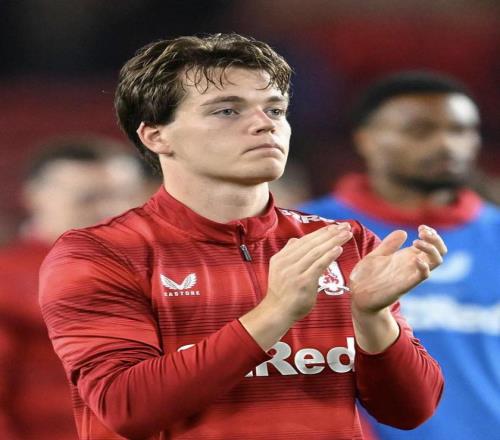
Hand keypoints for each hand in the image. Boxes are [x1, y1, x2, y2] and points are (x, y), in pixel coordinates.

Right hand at [240, 222, 352, 350]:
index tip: (335, 227)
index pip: (304, 240)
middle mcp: (286, 262)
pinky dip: (329, 256)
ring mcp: (294, 272)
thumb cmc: (282, 293)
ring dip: (333, 241)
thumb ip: (288, 254)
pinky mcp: (303, 282)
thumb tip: (295, 240)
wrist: (277, 312)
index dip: (321, 232)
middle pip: (311, 243)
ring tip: (346, 234)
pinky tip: (338, 249)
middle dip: (330, 233)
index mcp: (281, 258)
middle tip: (345, 227)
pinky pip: (318, 265)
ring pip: (316, 252)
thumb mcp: (279, 270)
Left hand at [349, 225, 446, 314]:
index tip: (421, 227)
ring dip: (431, 249)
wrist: (358, 297)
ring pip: (436, 262)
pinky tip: (415, 259)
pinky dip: (424, 266)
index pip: (431, 245)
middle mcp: (412, 266)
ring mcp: (410, 275)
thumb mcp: (377, 255)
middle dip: (435, 239)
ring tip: (416, 242)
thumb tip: (404, 232)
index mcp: (406, 258)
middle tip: (422, 232)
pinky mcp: (405, 285)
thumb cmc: (367, 278)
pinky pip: (423, 276)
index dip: (431, 234)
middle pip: (439, 252)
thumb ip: (389, 245)